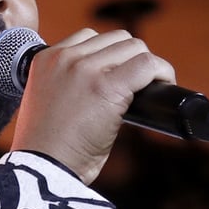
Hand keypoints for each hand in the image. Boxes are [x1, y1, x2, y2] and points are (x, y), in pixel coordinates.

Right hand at [8, 27, 175, 185]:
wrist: (43, 171)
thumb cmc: (48, 150)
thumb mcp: (49, 103)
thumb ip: (69, 86)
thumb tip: (106, 86)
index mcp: (45, 60)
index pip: (88, 37)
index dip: (111, 55)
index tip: (119, 75)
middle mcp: (64, 59)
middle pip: (116, 38)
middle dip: (131, 58)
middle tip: (139, 83)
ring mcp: (85, 70)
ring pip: (133, 47)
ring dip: (147, 64)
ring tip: (152, 85)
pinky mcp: (107, 87)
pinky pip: (146, 65)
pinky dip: (162, 72)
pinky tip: (165, 84)